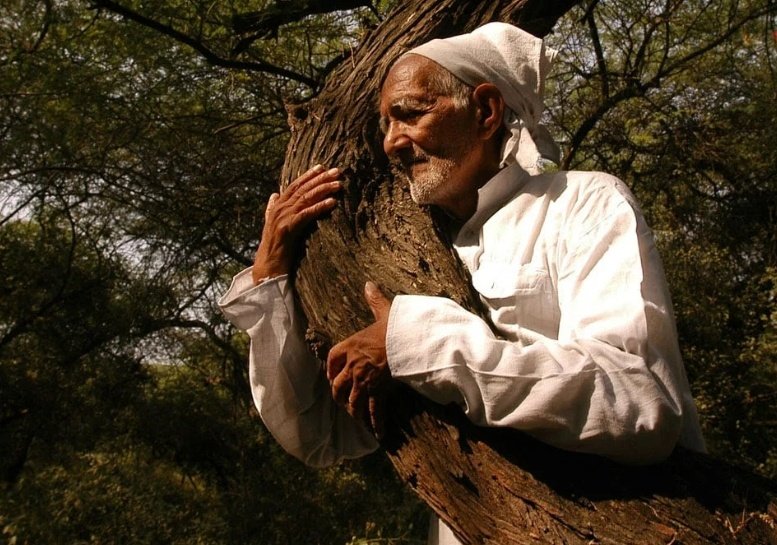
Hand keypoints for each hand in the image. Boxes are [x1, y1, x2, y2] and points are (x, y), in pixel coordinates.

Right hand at [252, 165, 341, 283]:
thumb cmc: (275, 248)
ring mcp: (283, 217)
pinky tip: (332, 202)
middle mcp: (279, 208)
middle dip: (320, 178)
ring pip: (306, 198)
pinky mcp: (288, 228)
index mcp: (277, 206)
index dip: (308, 175)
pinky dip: (320, 207)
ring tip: (338, 184)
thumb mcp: (274, 225)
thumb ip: (273, 208)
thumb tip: (274, 194)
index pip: (294, 185)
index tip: (323, 167)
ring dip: (324, 189)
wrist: (267, 267)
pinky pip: (307, 214)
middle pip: (302, 188)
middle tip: (337, 171)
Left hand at [327, 281, 391, 436]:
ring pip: (352, 401)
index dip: (331, 370)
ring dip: (354, 412)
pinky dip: (376, 424)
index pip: (332, 359)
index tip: (332, 377)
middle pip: (337, 386)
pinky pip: (373, 412)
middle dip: (339, 396)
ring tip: (357, 420)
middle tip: (343, 403)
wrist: (407, 341)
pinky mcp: (377, 391)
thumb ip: (374, 300)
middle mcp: (352, 365)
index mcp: (350, 345)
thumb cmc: (395, 326)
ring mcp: (363, 380)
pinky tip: (379, 434)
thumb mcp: (383, 311)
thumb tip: (369, 284)